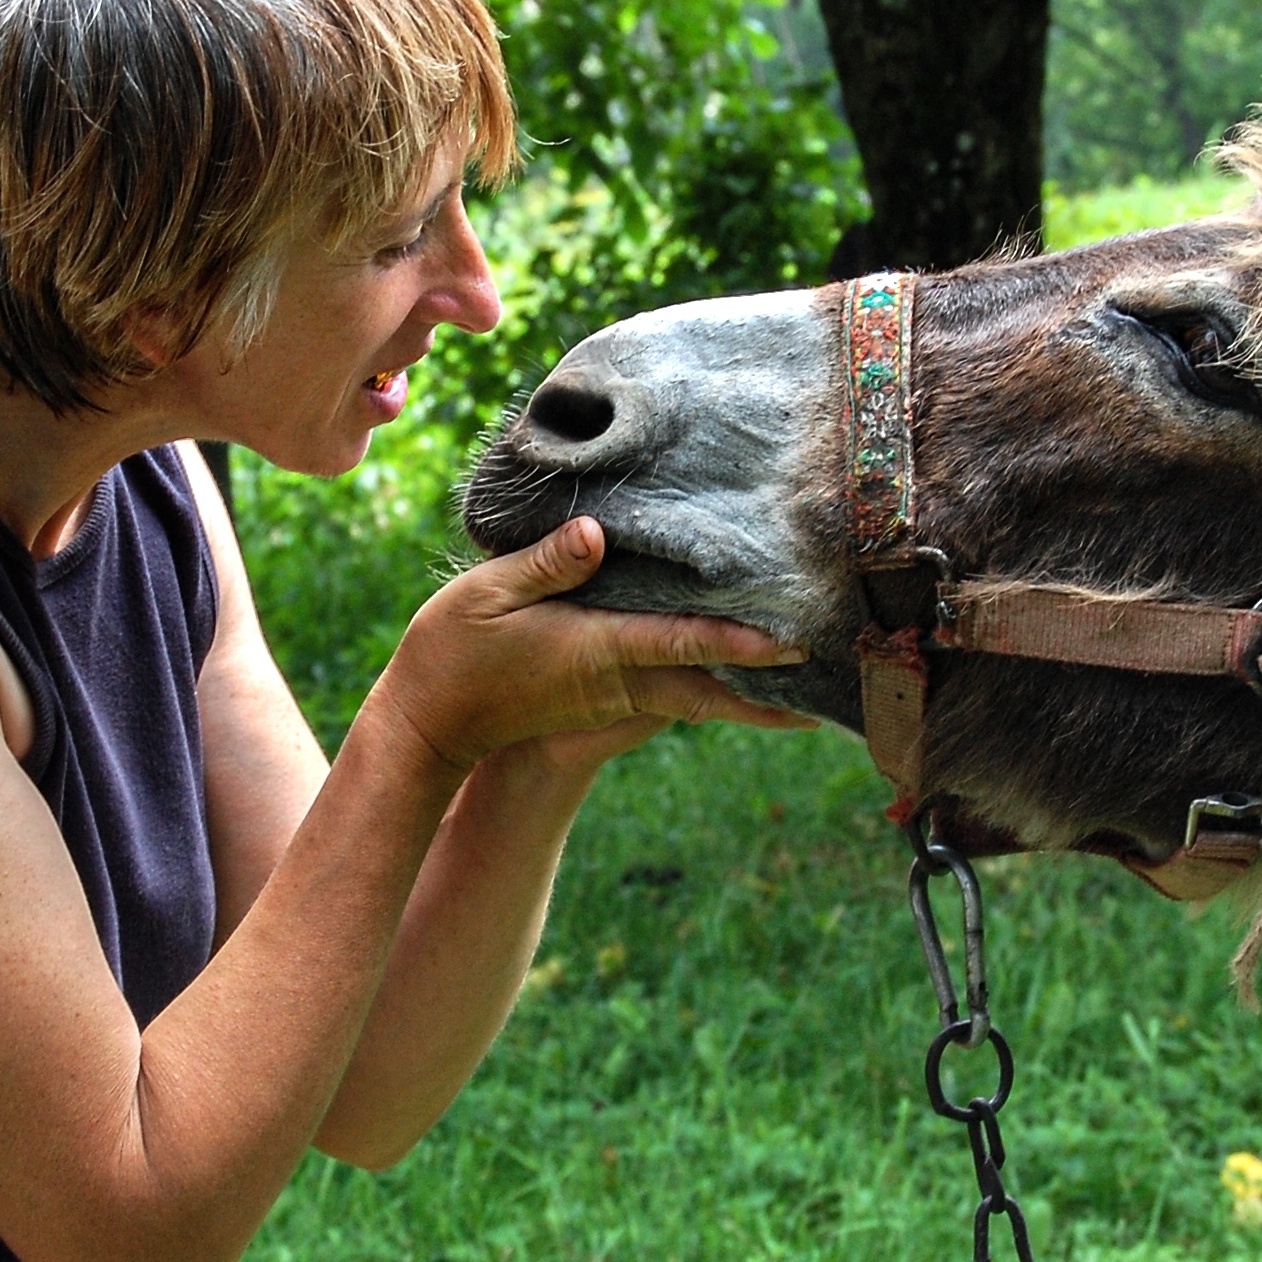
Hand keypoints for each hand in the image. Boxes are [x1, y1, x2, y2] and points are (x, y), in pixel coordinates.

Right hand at [362, 517, 810, 783]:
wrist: (431, 726)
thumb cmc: (454, 653)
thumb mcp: (488, 594)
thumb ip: (546, 564)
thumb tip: (598, 535)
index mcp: (598, 651)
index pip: (684, 642)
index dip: (740, 643)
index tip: (793, 647)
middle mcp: (617, 680)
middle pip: (709, 688)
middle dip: (768, 692)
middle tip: (830, 688)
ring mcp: (612, 696)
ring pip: (696, 694)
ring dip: (746, 689)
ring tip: (801, 680)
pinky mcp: (603, 700)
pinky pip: (672, 691)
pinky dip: (710, 682)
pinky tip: (732, 666)